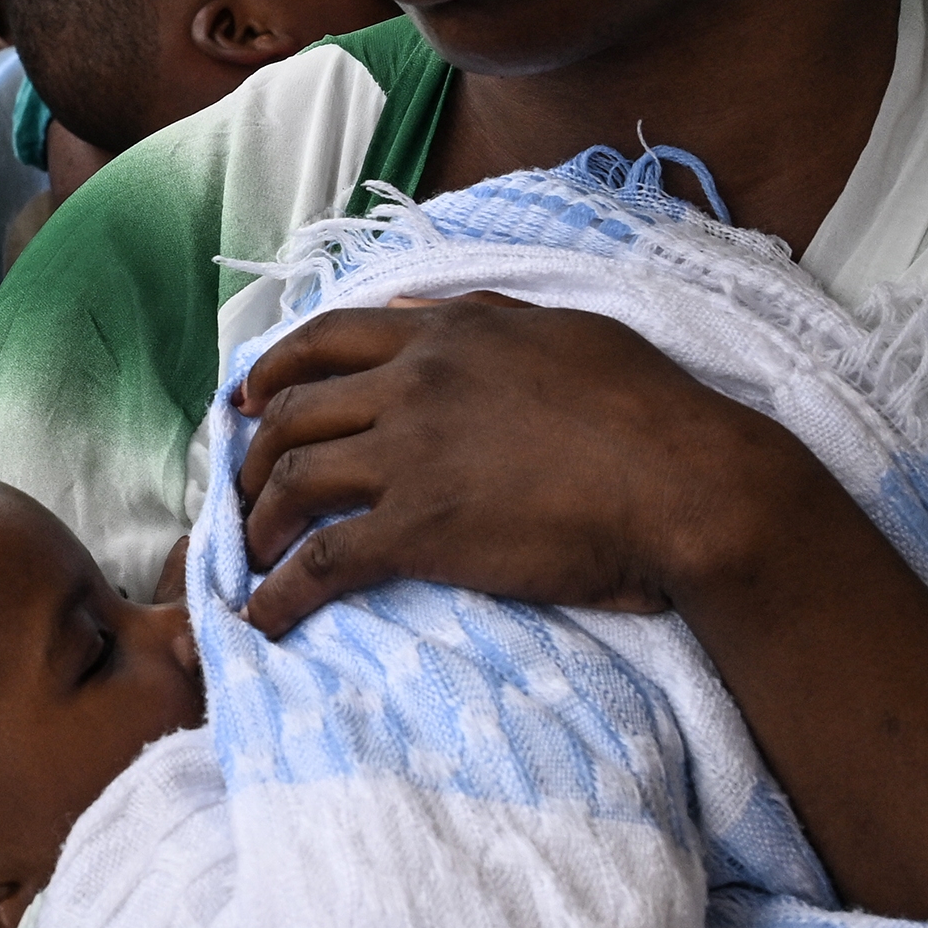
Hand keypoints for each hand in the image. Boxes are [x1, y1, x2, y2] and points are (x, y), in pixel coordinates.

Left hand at [230, 294, 814, 637]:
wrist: (688, 482)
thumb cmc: (649, 408)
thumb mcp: (563, 331)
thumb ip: (485, 316)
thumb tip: (416, 310)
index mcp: (445, 335)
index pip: (323, 340)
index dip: (270, 371)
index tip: (244, 402)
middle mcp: (412, 385)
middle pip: (292, 413)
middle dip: (251, 453)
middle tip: (239, 487)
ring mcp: (409, 457)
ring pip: (290, 481)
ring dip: (257, 521)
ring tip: (251, 554)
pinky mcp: (418, 530)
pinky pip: (320, 562)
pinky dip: (278, 593)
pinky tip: (262, 616)